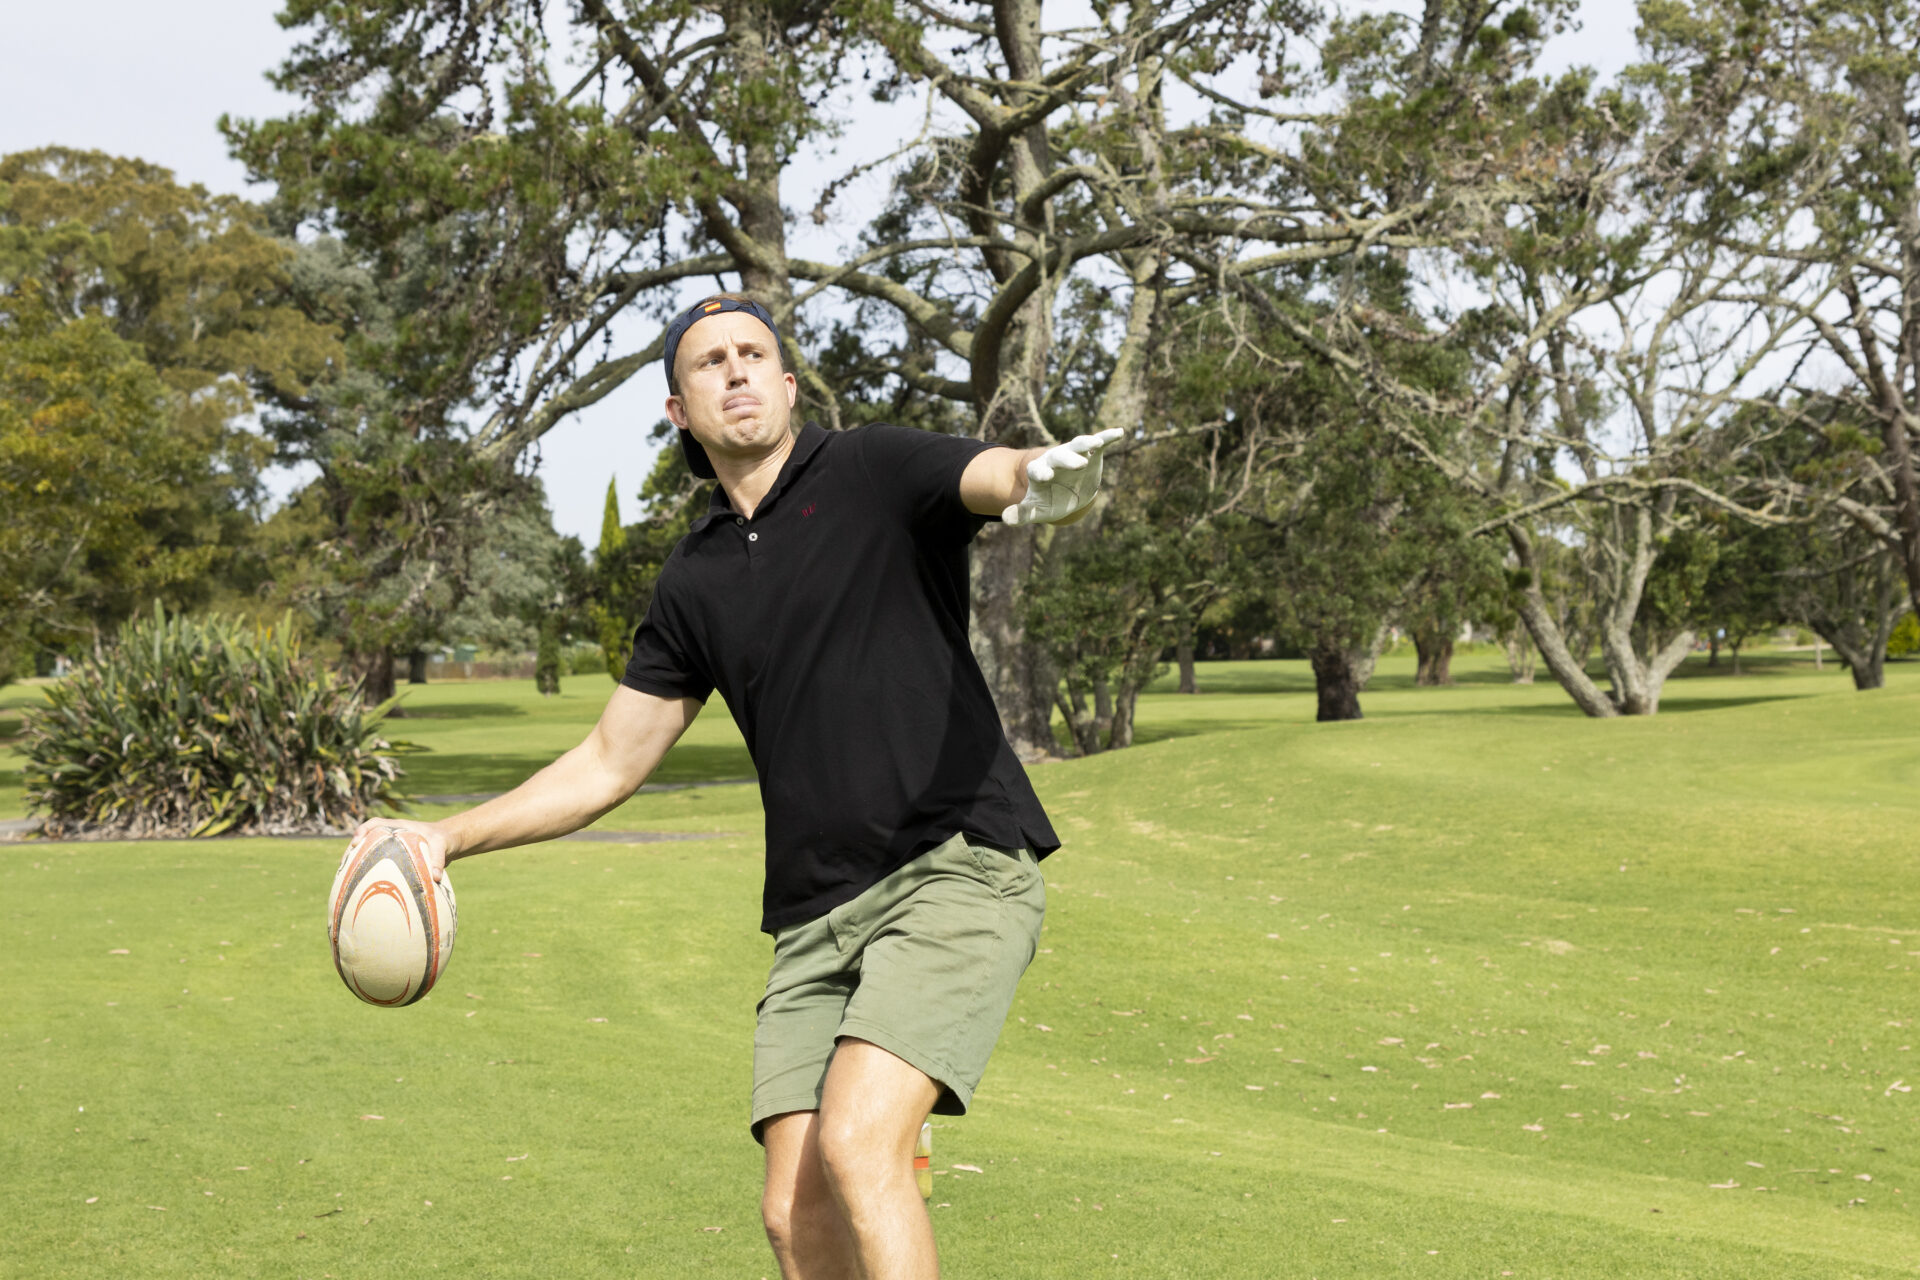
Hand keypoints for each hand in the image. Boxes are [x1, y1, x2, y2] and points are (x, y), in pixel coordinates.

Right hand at [351, 816, 451, 882]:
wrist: (448, 844)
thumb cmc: (444, 840)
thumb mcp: (442, 846)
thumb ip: (438, 859)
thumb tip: (434, 878)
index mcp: (399, 827)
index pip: (375, 824)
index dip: (362, 831)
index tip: (356, 842)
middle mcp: (391, 836)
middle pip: (365, 840)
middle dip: (351, 851)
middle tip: (343, 865)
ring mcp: (390, 848)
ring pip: (367, 853)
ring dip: (356, 864)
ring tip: (346, 879)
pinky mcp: (392, 860)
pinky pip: (376, 865)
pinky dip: (368, 873)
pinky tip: (361, 888)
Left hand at [1001, 428, 1124, 525]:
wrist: (1065, 493)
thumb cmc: (1048, 501)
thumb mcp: (1036, 509)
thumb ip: (1022, 514)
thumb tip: (1006, 518)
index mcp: (1039, 471)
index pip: (1037, 470)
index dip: (1041, 472)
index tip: (1046, 476)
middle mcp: (1055, 459)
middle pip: (1060, 456)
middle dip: (1069, 459)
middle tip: (1079, 464)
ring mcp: (1073, 454)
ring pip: (1079, 445)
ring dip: (1087, 443)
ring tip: (1097, 443)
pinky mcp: (1091, 454)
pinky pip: (1100, 443)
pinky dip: (1108, 437)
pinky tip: (1120, 432)